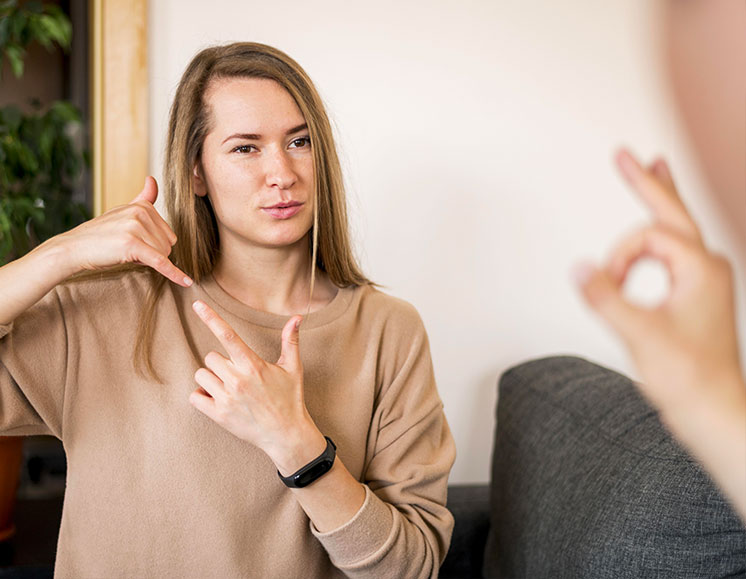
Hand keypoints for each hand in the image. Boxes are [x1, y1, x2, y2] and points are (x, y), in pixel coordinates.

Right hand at [52, 176, 191, 286]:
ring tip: (125, 253)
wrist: (74, 248)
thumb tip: (152, 180)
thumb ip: (142, 199)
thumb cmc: (100, 234)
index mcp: (142, 206)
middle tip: (128, 250)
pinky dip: (174, 274)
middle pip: (168, 244)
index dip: (153, 244)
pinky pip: (160, 262)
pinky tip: (186, 282)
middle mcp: (141, 213)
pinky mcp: (133, 245)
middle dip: (153, 253)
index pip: (167, 233)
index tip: (135, 244)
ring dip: (147, 261)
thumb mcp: (122, 212)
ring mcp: (136, 228)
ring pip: (163, 254)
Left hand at [189, 300, 325, 473]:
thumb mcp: (293, 368)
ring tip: (228, 387)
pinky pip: (195, 396)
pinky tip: (216, 397)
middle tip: (237, 375)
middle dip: (221, 363)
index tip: (197, 304)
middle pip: (210, 357)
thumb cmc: (290, 399)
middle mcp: (238, 379)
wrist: (286, 434)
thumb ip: (290, 341)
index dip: (211, 318)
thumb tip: (296, 318)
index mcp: (253, 365)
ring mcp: (227, 398)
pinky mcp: (219, 415)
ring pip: (201, 375)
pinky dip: (202, 396)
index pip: (228, 335)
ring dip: (210, 379)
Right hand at [574, 150, 743, 412]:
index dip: (619, 257)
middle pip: (673, 212)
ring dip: (658, 201)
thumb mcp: (641, 336)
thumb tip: (580, 267)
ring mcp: (702, 281)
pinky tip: (648, 236)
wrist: (715, 412)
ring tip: (648, 171)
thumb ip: (607, 298)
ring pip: (676, 229)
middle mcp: (707, 268)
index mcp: (701, 269)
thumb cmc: (690, 379)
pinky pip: (673, 253)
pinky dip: (654, 239)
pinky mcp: (693, 296)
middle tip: (625, 154)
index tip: (606, 286)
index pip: (648, 238)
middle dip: (648, 182)